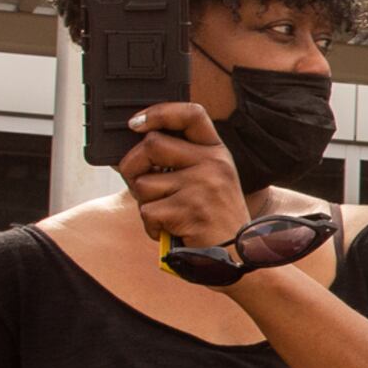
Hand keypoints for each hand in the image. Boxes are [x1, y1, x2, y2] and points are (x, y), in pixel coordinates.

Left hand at [115, 100, 253, 252]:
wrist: (238, 256)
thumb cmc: (215, 218)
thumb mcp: (208, 181)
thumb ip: (179, 162)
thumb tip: (128, 154)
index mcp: (217, 152)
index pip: (191, 114)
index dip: (159, 112)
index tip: (136, 123)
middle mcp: (213, 163)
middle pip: (152, 143)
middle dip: (133, 165)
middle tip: (139, 183)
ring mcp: (202, 186)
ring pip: (143, 182)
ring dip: (145, 203)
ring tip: (168, 214)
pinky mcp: (189, 210)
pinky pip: (148, 211)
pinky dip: (151, 226)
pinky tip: (170, 230)